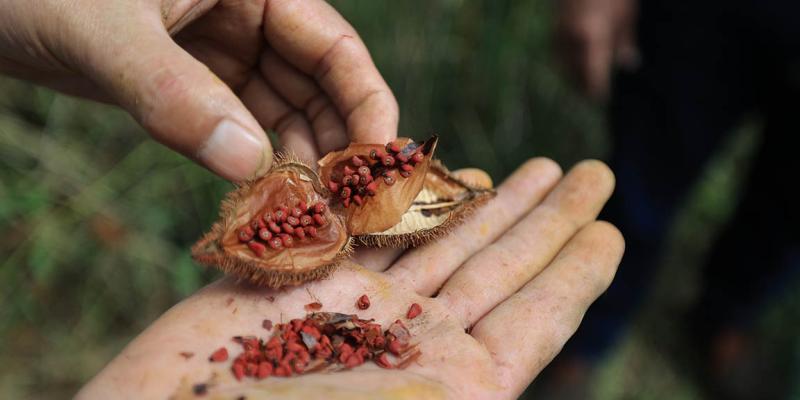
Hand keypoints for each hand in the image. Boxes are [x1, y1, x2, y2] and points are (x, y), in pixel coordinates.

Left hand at [0, 0, 396, 179]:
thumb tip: (249, 164)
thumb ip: (173, 92)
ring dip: (299, 165)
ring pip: (282, 114)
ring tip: (310, 219)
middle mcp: (247, 15)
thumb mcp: (104, 30)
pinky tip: (267, 202)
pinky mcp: (189, 85)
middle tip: (346, 213)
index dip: (366, 106)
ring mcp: (218, 52)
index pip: (334, 46)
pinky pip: (237, 128)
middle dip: (336, 148)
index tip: (375, 170)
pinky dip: (255, 166)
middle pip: (319, 87)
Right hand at [77, 159, 621, 398]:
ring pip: (444, 241)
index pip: (533, 324)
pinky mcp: (306, 279)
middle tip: (595, 174)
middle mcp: (413, 348)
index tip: (613, 234)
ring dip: (494, 201)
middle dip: (550, 220)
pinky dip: (410, 200)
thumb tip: (506, 389)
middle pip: (500, 269)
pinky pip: (371, 229)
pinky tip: (447, 175)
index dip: (575, 275)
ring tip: (539, 165)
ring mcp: (360, 310)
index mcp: (451, 392)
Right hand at [556, 0, 638, 99]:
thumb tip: (627, 63)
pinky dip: (566, 56)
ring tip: (581, 78)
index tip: (601, 100)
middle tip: (590, 94)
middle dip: (580, 85)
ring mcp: (559, 30)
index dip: (597, 91)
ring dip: (571, 72)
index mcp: (592, 38)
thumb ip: (624, 40)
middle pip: (573, 73)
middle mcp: (571, 39)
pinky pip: (558, 47)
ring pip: (562, 61)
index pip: (592, 77)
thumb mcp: (626, 12)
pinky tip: (576, 56)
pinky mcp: (554, 21)